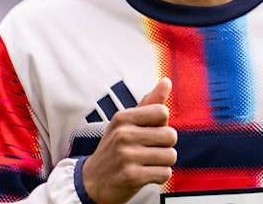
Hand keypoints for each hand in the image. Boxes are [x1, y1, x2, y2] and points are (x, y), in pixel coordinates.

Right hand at [81, 78, 177, 203]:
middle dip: (165, 146)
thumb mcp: (125, 124)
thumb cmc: (114, 149)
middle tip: (149, 151)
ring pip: (170, 156)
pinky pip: (165, 173)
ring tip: (147, 163)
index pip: (162, 112)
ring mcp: (126, 156)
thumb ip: (148, 103)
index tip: (149, 132)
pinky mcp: (132, 176)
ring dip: (163, 163)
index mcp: (123, 118)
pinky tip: (145, 174)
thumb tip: (167, 81)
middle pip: (171, 135)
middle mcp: (123, 134)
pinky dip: (159, 176)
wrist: (91, 182)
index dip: (161, 124)